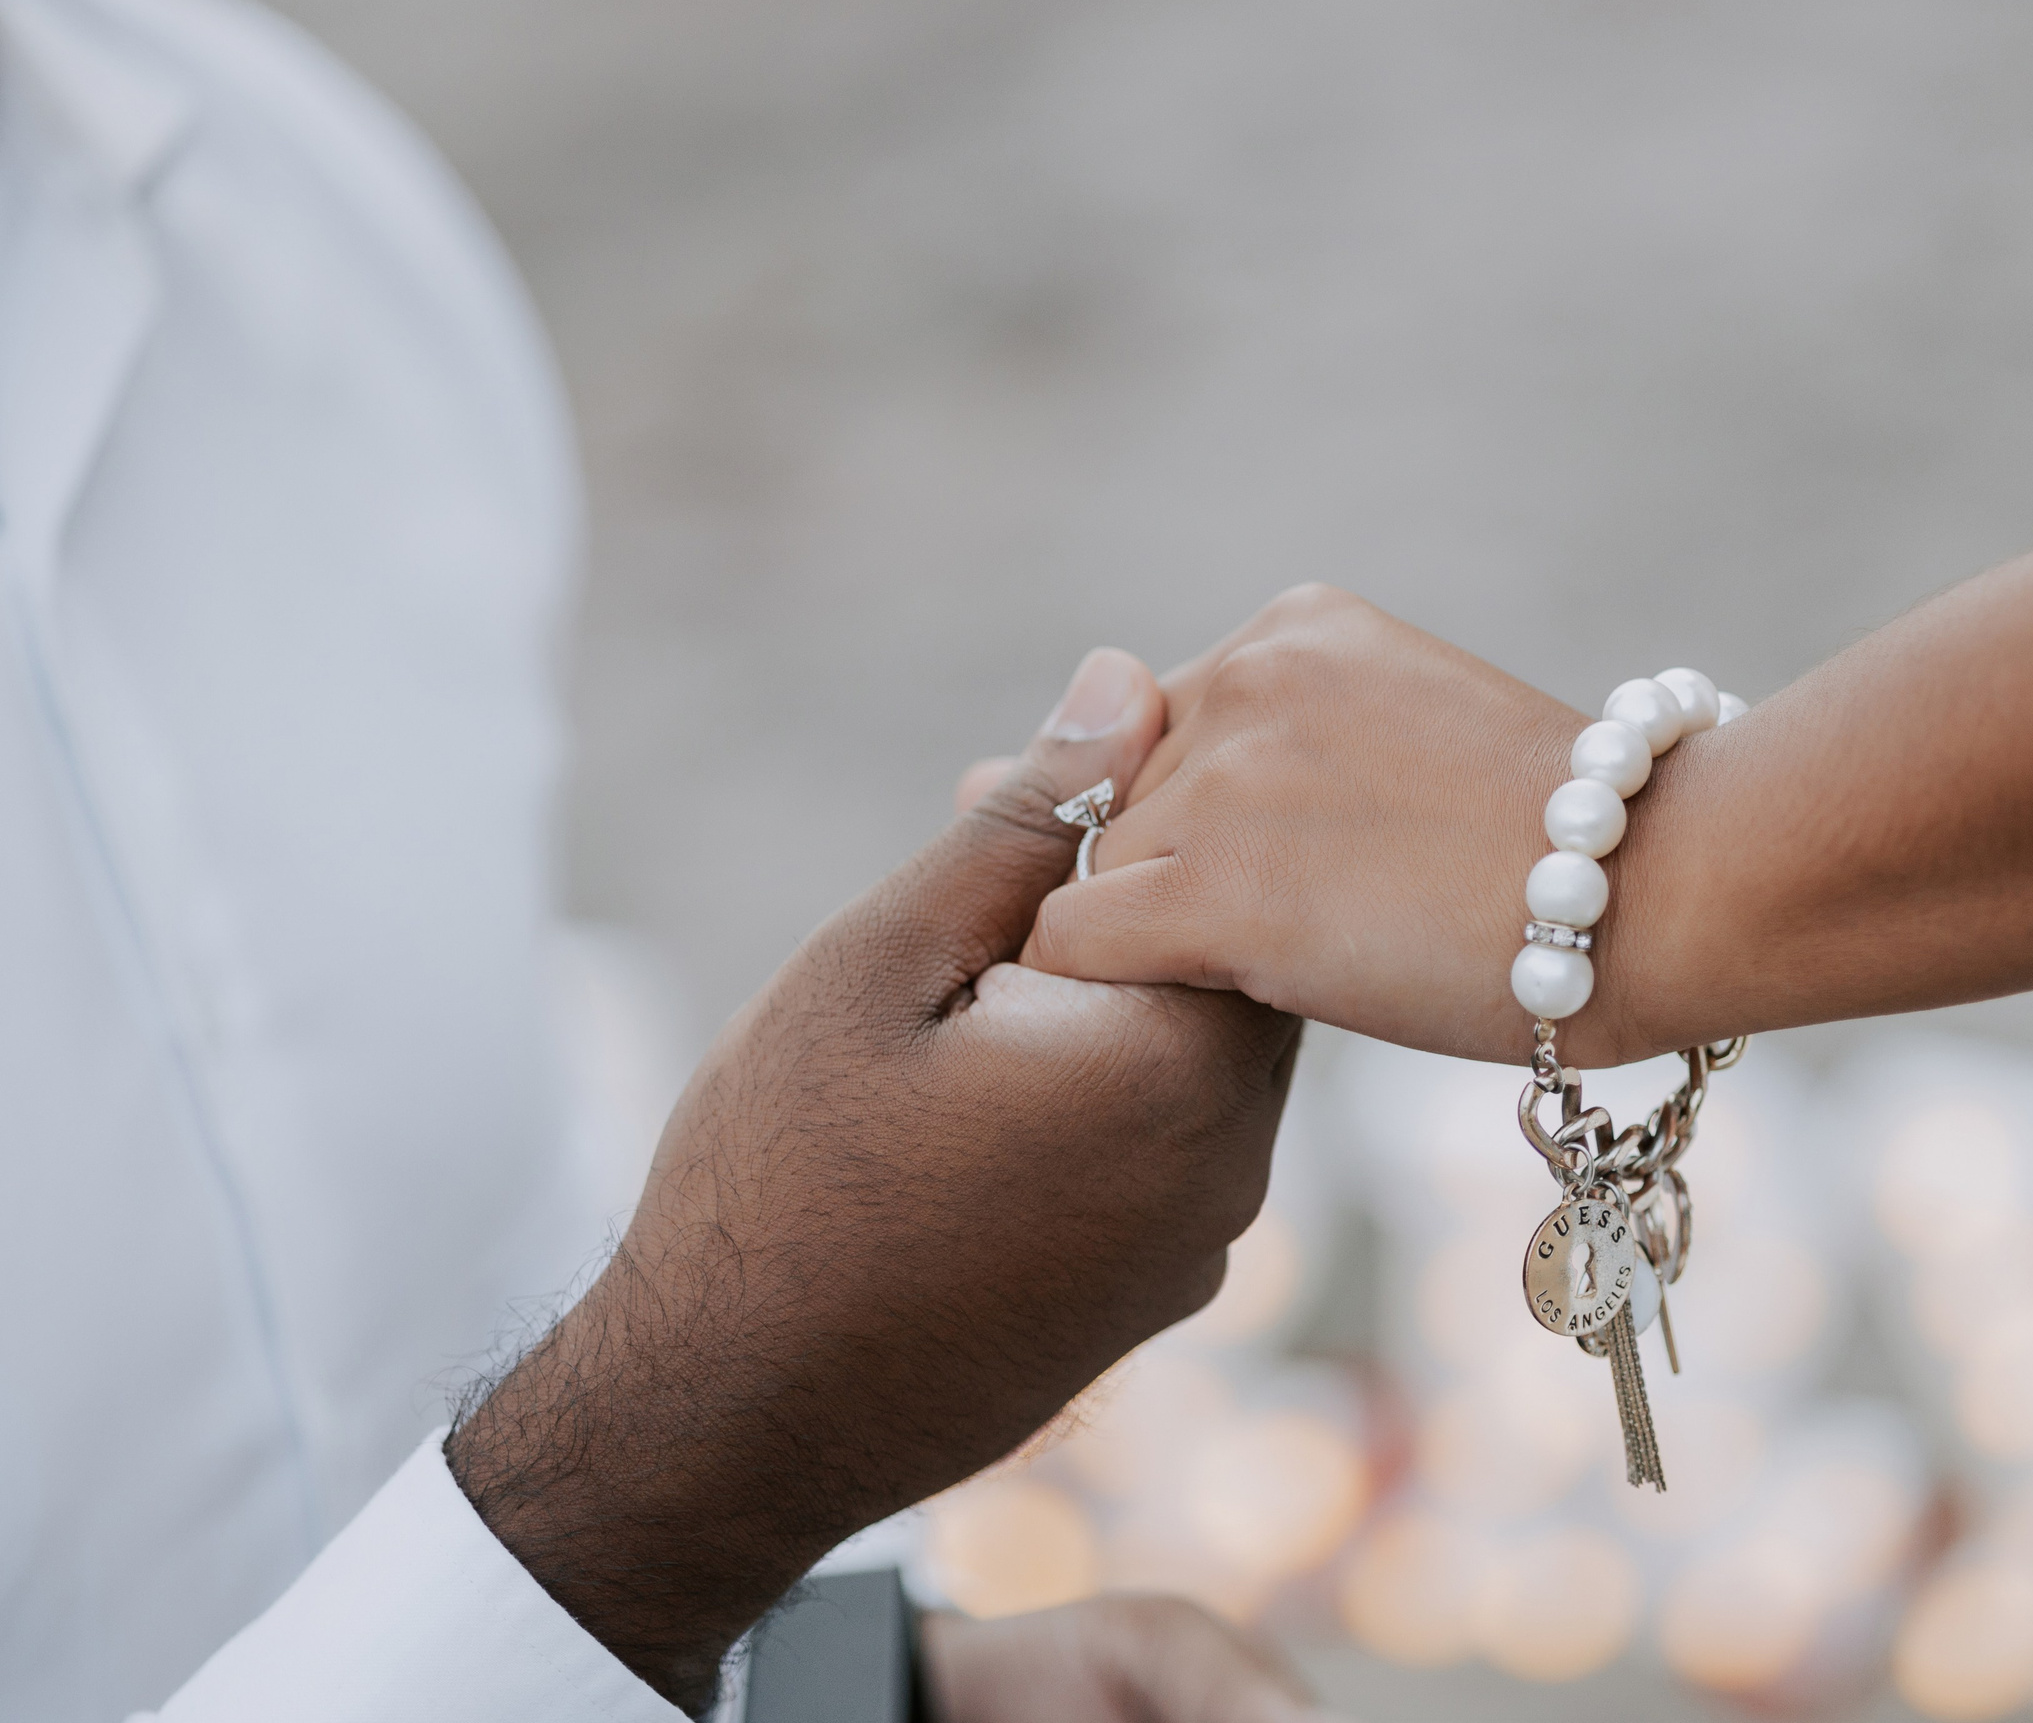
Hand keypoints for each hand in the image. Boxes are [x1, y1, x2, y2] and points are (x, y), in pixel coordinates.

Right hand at [446, 649, 1302, 1713]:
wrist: (730, 1424)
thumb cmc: (780, 1180)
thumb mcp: (881, 960)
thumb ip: (1026, 821)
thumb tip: (1126, 680)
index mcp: (1178, 1061)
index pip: (1228, 870)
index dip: (1121, 820)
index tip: (1010, 826)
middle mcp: (1230, 1161)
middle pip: (1224, 962)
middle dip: (1118, 913)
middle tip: (974, 917)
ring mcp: (1203, 1245)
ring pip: (1196, 1057)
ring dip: (1107, 1006)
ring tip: (962, 1012)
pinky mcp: (1160, 1295)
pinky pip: (1169, 1146)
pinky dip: (1100, 1098)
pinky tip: (980, 1109)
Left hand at [1019, 586, 1665, 1065]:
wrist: (1665, 889)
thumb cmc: (1563, 847)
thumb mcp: (1407, 737)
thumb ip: (1281, 743)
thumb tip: (1129, 784)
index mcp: (1295, 628)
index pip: (1157, 735)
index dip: (1201, 826)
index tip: (1286, 881)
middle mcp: (1244, 677)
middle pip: (1120, 804)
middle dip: (1177, 878)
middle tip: (1305, 933)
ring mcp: (1226, 778)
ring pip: (1095, 875)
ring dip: (1163, 939)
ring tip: (1300, 971)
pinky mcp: (1218, 888)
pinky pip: (1074, 941)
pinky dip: (1114, 989)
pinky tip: (1211, 1007)